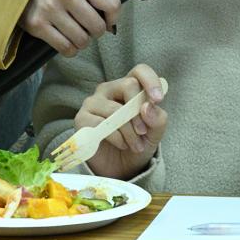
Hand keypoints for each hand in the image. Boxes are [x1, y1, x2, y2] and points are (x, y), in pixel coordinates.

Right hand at [20, 0, 119, 55]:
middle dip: (96, 31)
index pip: (112, 5)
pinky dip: (70, 49)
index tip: (106, 20)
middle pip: (97, 27)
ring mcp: (50, 10)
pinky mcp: (38, 25)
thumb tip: (110, 23)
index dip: (113, 18)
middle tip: (88, 27)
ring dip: (82, 41)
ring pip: (82, 41)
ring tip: (76, 33)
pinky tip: (67, 41)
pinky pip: (65, 48)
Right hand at [79, 64, 167, 179]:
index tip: (158, 99)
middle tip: (144, 132)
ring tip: (136, 145)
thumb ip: (157, 119)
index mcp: (129, 87)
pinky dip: (116, 137)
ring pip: (115, 108)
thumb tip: (146, 107)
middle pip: (128, 85)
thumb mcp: (155, 133)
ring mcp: (93, 102)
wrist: (120, 168)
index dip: (150, 81)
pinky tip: (121, 144)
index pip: (140, 71)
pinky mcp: (82, 118)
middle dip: (139, 112)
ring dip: (130, 131)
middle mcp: (110, 90)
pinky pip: (101, 123)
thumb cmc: (137, 143)